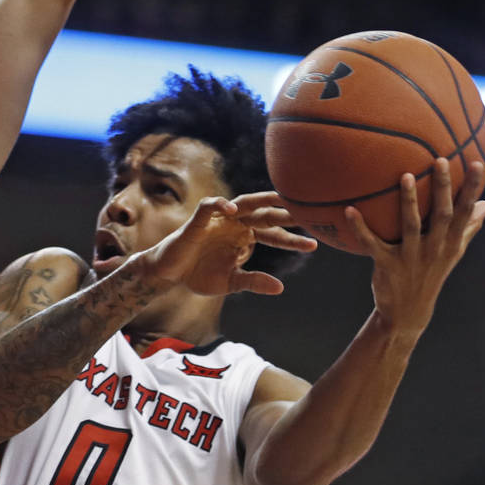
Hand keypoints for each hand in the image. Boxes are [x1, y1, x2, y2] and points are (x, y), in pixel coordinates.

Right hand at [140, 193, 315, 297]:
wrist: (170, 274)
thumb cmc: (199, 274)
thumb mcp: (231, 282)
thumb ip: (254, 281)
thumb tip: (280, 287)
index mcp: (245, 236)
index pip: (274, 235)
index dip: (292, 239)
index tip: (314, 245)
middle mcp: (236, 224)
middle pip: (265, 214)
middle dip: (286, 212)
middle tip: (309, 211)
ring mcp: (218, 220)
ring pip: (243, 203)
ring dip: (261, 199)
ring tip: (280, 197)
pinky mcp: (199, 220)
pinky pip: (210, 206)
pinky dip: (221, 205)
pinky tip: (233, 211)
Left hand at [344, 159, 484, 335]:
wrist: (407, 312)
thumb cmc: (430, 274)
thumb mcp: (452, 253)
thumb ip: (467, 228)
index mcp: (451, 243)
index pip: (465, 212)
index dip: (472, 188)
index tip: (477, 164)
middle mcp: (434, 249)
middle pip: (441, 215)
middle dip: (443, 188)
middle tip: (440, 160)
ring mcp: (411, 258)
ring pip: (410, 226)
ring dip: (408, 201)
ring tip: (405, 176)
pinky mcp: (387, 266)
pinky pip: (371, 244)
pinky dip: (360, 227)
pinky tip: (349, 210)